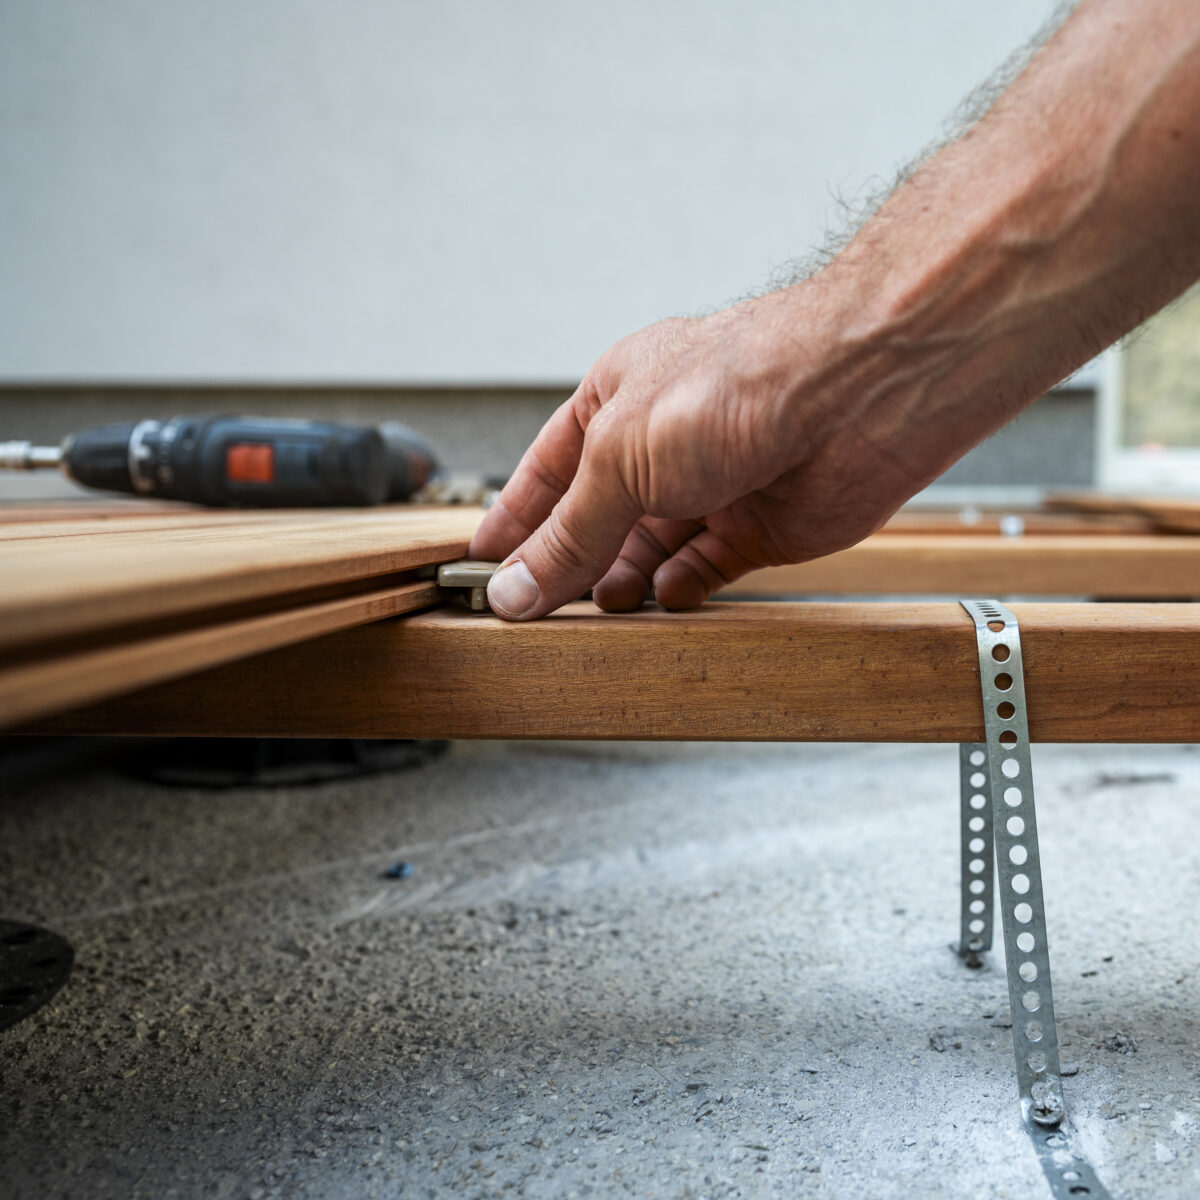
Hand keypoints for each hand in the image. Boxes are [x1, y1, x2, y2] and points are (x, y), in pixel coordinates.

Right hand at [468, 287, 932, 618]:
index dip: (516, 517)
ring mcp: (713, 484)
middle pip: (598, 517)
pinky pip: (704, 570)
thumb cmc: (744, 381)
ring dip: (621, 582)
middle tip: (535, 608)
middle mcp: (665, 442)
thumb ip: (568, 532)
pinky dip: (679, 589)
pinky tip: (663, 599)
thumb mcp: (621, 458)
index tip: (485, 564)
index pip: (548, 469)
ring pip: (648, 550)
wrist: (859, 395)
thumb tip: (517, 585)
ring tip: (600, 608)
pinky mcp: (759, 526)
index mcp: (619, 399)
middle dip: (568, 561)